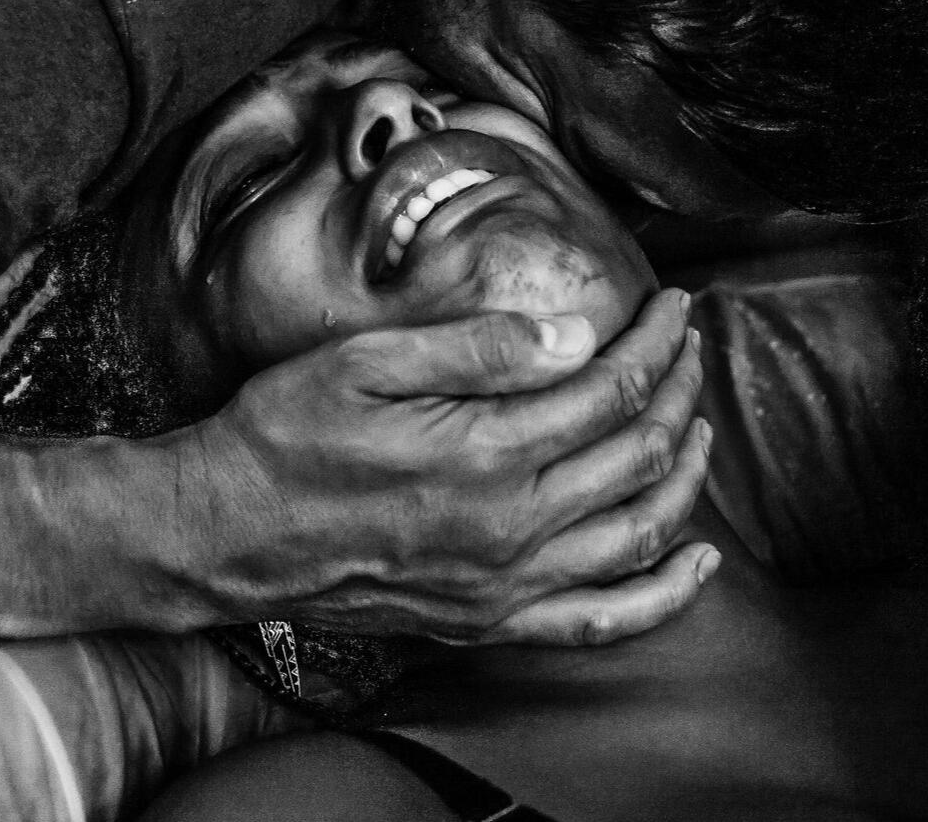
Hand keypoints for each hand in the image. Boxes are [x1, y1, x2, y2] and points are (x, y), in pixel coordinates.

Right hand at [170, 289, 715, 644]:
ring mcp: (503, 585)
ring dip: (686, 476)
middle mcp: (509, 528)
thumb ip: (480, 348)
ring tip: (703, 427)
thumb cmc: (288, 434)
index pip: (611, 388)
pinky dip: (661, 597)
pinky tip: (697, 568)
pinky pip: (599, 622)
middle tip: (690, 344)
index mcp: (485, 453)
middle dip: (681, 390)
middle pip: (637, 453)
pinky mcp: (486, 620)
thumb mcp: (369, 362)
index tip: (673, 306)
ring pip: (639, 533)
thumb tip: (577, 335)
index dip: (655, 343)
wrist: (225, 533)